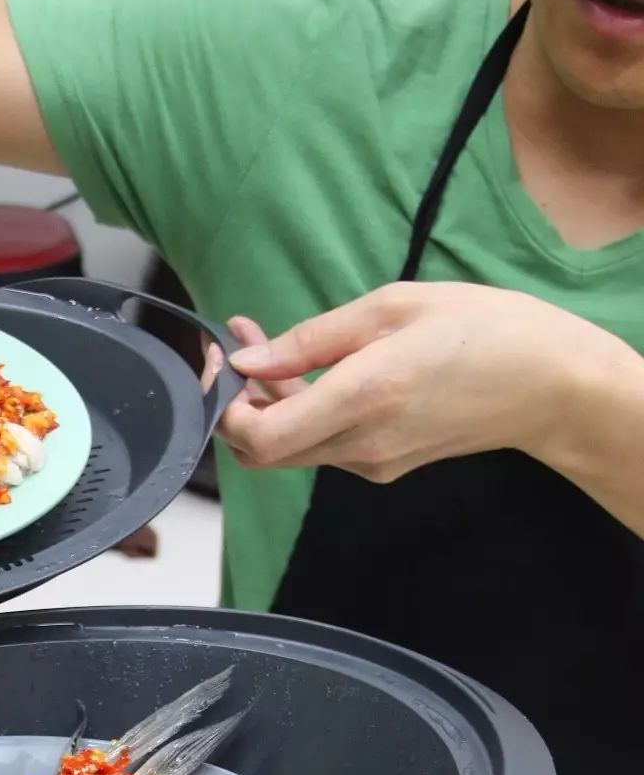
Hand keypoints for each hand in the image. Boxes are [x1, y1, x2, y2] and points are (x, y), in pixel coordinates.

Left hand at [208, 282, 636, 483]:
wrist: (549, 385)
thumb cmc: (482, 330)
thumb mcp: (394, 307)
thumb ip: (312, 339)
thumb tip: (249, 361)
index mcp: (362, 398)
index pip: (259, 437)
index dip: (226, 406)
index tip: (226, 358)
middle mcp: (360, 443)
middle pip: (262, 453)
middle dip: (237, 403)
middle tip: (242, 344)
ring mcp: (371, 463)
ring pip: (289, 451)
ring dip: (268, 405)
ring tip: (276, 346)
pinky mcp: (382, 467)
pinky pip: (321, 447)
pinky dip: (302, 415)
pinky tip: (315, 372)